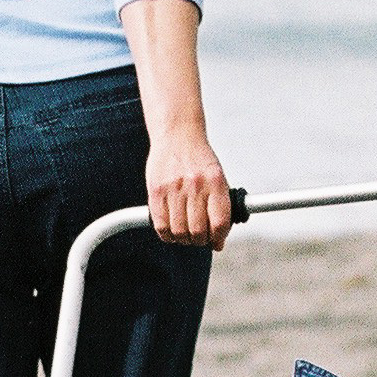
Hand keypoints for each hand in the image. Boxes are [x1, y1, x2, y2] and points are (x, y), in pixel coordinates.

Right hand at [146, 130, 231, 247]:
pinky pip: (160, 225)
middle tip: (200, 238)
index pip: (220, 222)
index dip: (219, 238)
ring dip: (184, 240)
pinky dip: (167, 235)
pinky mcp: (156, 191)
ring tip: (186, 234)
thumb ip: (220, 204)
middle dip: (200, 241)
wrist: (177, 134)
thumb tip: (219, 236)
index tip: (217, 242)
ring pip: (179, 231)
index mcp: (215, 182)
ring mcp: (174, 188)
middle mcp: (195, 185)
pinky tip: (172, 231)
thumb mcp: (217, 176)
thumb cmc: (199, 158)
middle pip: (198, 231)